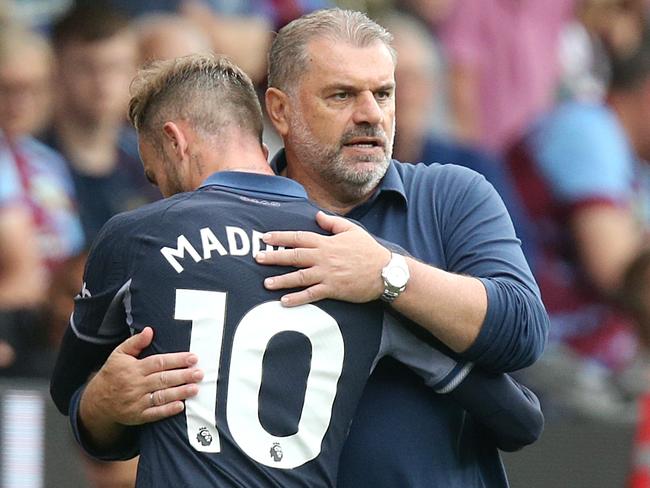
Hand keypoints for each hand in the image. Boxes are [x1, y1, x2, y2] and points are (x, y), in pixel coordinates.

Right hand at [82, 327, 202, 426]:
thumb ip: (135, 342)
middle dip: (183, 376)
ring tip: (195, 388)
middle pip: (162, 379)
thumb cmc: (113, 373)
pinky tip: (180, 406)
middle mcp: (135, 385)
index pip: (158, 362)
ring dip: (179, 392)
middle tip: (199, 373)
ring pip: (160, 396)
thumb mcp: (119, 354)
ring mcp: (136, 402)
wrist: (97, 401)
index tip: (193, 358)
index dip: (176, 360)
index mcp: (133, 368)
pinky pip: (154, 414)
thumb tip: (150, 330)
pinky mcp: (137, 416)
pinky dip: (167, 410)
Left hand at [255, 211, 390, 305]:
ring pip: (299, 277)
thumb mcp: (351, 230)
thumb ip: (332, 223)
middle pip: (294, 256)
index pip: (298, 237)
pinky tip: (284, 302)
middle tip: (257, 258)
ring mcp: (327, 274)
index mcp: (326, 243)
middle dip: (274, 257)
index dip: (281, 237)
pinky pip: (311, 294)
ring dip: (281, 280)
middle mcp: (323, 258)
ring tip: (266, 283)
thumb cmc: (368, 250)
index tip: (265, 238)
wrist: (384, 272)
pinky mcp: (333, 289)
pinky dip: (297, 298)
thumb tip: (317, 215)